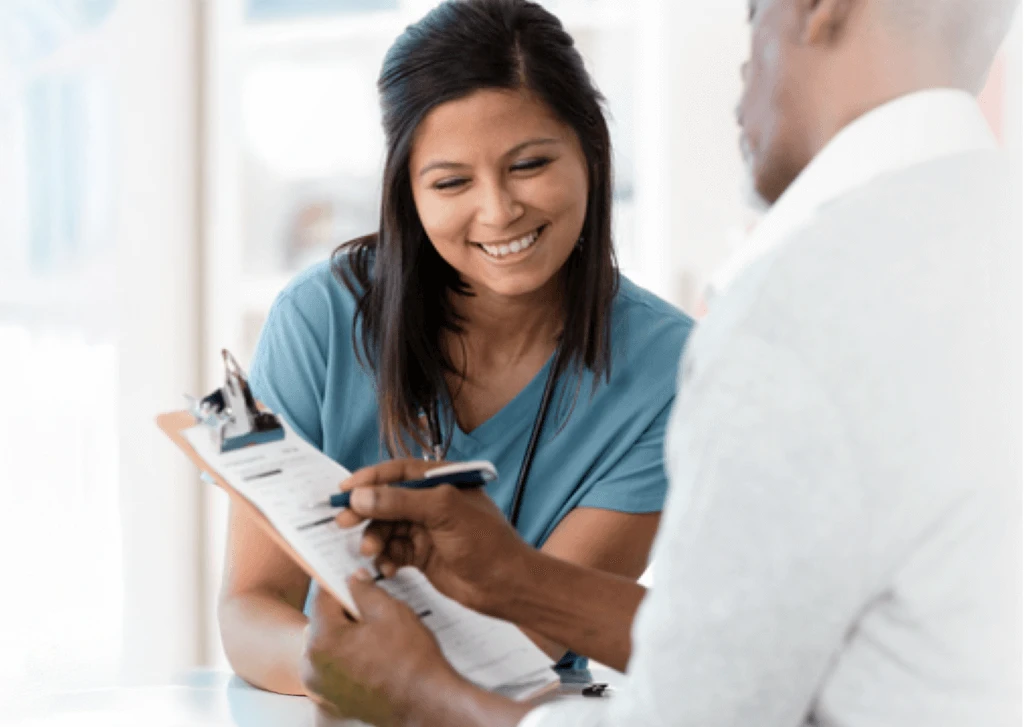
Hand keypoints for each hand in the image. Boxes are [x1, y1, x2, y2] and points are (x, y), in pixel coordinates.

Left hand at [301, 572, 462, 725]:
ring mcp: (322, 688)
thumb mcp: (390, 612)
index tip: (353, 581)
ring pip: (328, 648)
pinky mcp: (333, 702)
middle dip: (344, 614)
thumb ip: (365, 590)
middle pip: (323, 624)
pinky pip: (335, 670)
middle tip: (371, 612)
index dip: (341, 585)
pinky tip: (374, 658)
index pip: (323, 599)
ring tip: (376, 638)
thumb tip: (354, 579)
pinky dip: (349, 660)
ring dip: (346, 638)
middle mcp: (313, 668)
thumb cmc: (411, 660)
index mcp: (323, 641)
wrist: (427, 704)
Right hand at [334, 459, 532, 616]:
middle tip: (343, 522)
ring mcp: (426, 529)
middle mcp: (432, 502)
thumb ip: (400, 502)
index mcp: (441, 481)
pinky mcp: (423, 554)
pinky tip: (387, 568)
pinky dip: (386, 558)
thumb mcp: (443, 512)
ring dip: (375, 538)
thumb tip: (360, 496)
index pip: (398, 471)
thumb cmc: (486, 542)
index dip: (370, 478)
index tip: (344, 490)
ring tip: (371, 552)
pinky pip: (393, 550)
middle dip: (365, 511)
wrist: (506, 586)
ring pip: (387, 527)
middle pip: (387, 500)